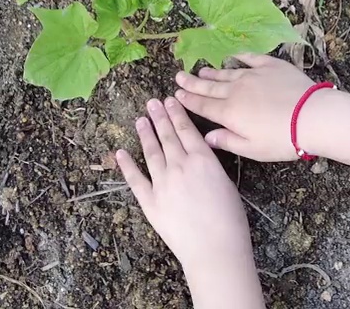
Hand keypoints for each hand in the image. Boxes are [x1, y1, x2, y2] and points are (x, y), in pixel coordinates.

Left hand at [116, 97, 256, 282]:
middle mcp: (180, 166)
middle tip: (152, 102)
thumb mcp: (226, 183)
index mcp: (203, 160)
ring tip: (140, 120)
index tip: (170, 100)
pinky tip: (120, 153)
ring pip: (151, 152)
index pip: (186, 129)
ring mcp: (162, 183)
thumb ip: (210, 165)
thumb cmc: (230, 220)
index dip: (176, 113)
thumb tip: (198, 154)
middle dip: (159, 117)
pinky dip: (126, 165)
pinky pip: (135, 180)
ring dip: (145, 134)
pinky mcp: (150, 202)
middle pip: (167, 136)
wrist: (214, 250)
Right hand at [174, 52, 317, 161]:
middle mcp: (236, 91)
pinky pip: (250, 58)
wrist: (311, 116)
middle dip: (192, 82)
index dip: (188, 100)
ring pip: (227, 73)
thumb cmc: (281, 139)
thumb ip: (227, 141)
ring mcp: (253, 75)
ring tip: (200, 70)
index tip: (176, 93)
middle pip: (209, 87)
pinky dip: (239, 57)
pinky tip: (232, 55)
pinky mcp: (271, 66)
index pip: (202, 106)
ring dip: (212, 73)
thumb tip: (207, 137)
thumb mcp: (252, 149)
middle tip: (179, 76)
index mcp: (229, 113)